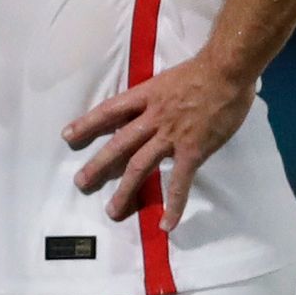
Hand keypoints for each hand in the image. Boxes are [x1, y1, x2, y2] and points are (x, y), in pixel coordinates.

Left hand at [64, 51, 254, 231]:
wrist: (227, 70)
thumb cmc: (203, 70)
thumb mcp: (168, 79)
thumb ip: (156, 97)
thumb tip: (149, 108)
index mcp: (146, 96)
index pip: (109, 111)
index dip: (87, 124)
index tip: (68, 136)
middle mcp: (152, 118)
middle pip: (118, 144)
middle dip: (98, 165)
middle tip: (80, 182)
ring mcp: (171, 136)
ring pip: (140, 166)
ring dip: (124, 190)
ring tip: (113, 210)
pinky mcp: (192, 151)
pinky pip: (179, 182)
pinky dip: (174, 205)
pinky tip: (167, 224)